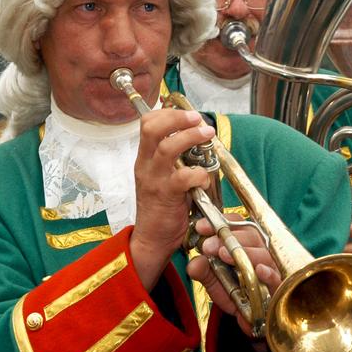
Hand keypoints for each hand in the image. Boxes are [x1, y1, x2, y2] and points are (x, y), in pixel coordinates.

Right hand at [130, 108, 215, 289]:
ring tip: (207, 135)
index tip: (186, 112)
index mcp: (145, 157)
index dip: (166, 112)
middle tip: (197, 118)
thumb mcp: (162, 176)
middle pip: (152, 128)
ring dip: (190, 137)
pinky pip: (182, 177)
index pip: (146, 123)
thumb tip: (195, 137)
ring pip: (167, 148)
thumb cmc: (162, 207)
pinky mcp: (166, 195)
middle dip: (177, 118)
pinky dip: (198, 173)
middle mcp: (146, 165)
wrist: (152, 238)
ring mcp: (154, 179)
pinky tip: (204, 177)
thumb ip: (173, 158)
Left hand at [186, 215, 281, 334]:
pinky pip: (275, 277)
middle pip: (250, 235)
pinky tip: (259, 270)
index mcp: (243, 242)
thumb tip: (194, 263)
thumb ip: (202, 270)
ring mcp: (269, 267)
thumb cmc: (233, 292)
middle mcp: (258, 250)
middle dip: (227, 238)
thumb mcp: (212, 279)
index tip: (200, 227)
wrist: (249, 318)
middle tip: (208, 245)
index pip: (235, 224)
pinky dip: (268, 272)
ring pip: (262, 253)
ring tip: (223, 254)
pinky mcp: (276, 286)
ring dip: (243, 252)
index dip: (219, 222)